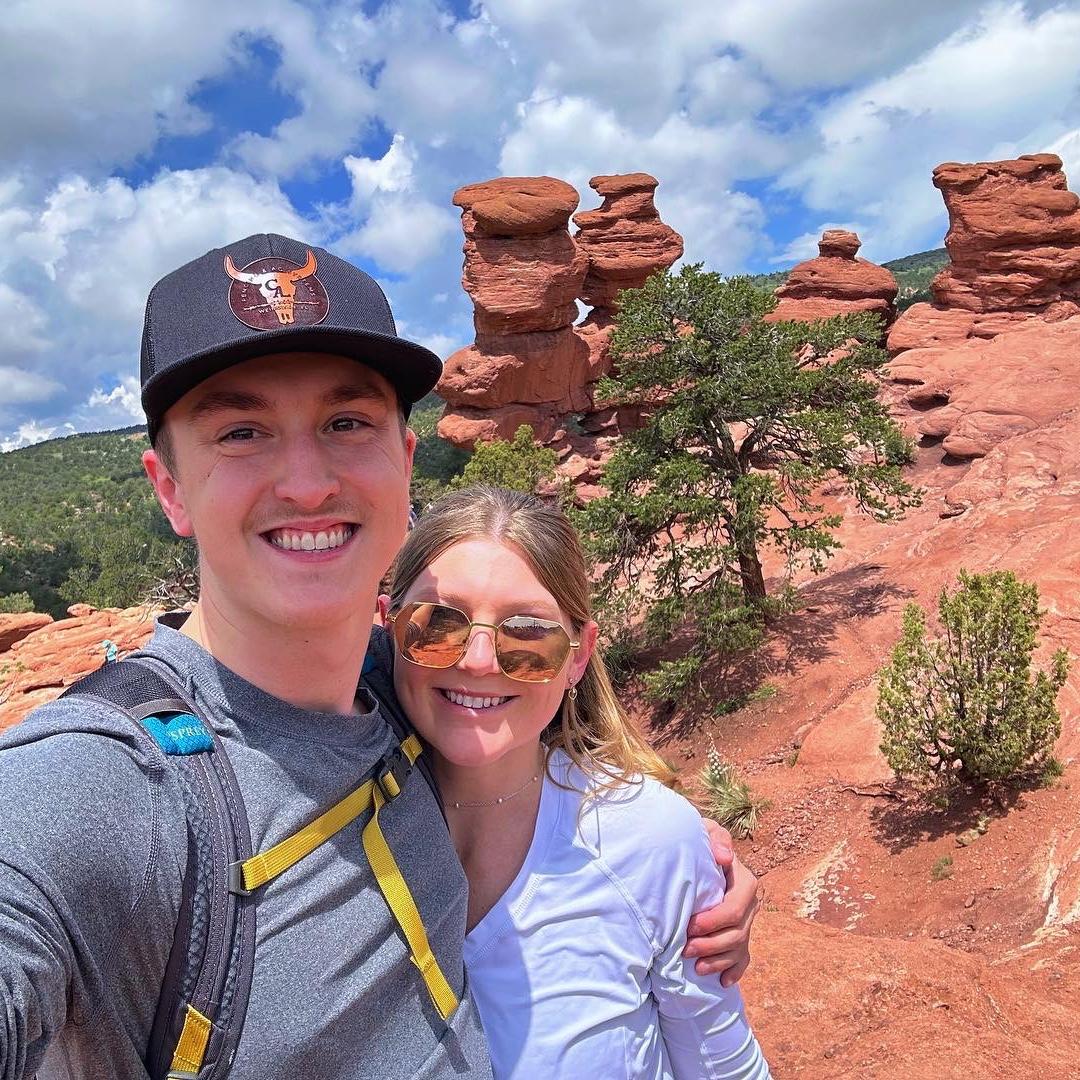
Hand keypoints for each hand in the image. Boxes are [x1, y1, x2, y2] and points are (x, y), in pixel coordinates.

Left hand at [684, 819, 759, 985]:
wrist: (696, 852)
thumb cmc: (698, 841)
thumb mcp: (705, 831)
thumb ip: (715, 837)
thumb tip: (725, 857)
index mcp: (743, 880)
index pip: (734, 909)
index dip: (713, 922)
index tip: (689, 925)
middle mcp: (749, 902)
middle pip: (738, 933)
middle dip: (712, 944)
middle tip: (686, 949)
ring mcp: (747, 920)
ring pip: (739, 948)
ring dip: (718, 960)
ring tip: (696, 966)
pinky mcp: (739, 933)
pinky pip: (744, 958)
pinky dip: (734, 971)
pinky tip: (722, 981)